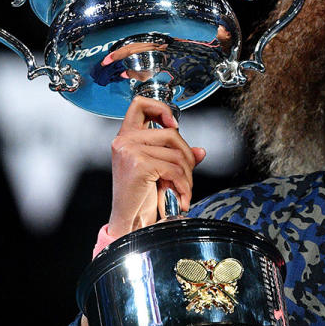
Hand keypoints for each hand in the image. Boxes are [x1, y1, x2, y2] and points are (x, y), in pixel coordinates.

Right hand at [108, 96, 205, 237]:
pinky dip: (184, 186)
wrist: (129, 221)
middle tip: (186, 177)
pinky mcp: (138, 164)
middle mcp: (124, 140)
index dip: (161, 108)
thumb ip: (177, 156)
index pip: (140, 104)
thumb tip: (201, 151)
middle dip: (187, 157)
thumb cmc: (140, 196)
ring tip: (182, 191)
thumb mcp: (160, 170)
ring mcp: (129, 150)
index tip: (174, 125)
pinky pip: (174, 169)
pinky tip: (180, 197)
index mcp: (126, 136)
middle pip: (171, 134)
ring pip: (176, 153)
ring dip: (187, 176)